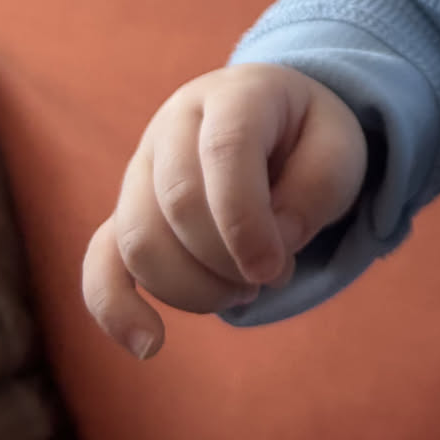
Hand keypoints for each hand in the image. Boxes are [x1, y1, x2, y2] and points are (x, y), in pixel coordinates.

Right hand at [81, 62, 367, 360]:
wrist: (274, 126)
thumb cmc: (308, 138)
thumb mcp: (340, 147)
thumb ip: (319, 187)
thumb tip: (275, 242)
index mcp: (233, 95)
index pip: (225, 150)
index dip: (247, 219)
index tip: (275, 270)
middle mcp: (174, 124)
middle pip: (178, 203)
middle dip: (229, 260)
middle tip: (273, 275)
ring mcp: (141, 169)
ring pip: (139, 241)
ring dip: (195, 288)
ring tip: (243, 289)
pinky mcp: (125, 214)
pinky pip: (99, 263)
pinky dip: (114, 309)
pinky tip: (150, 345)